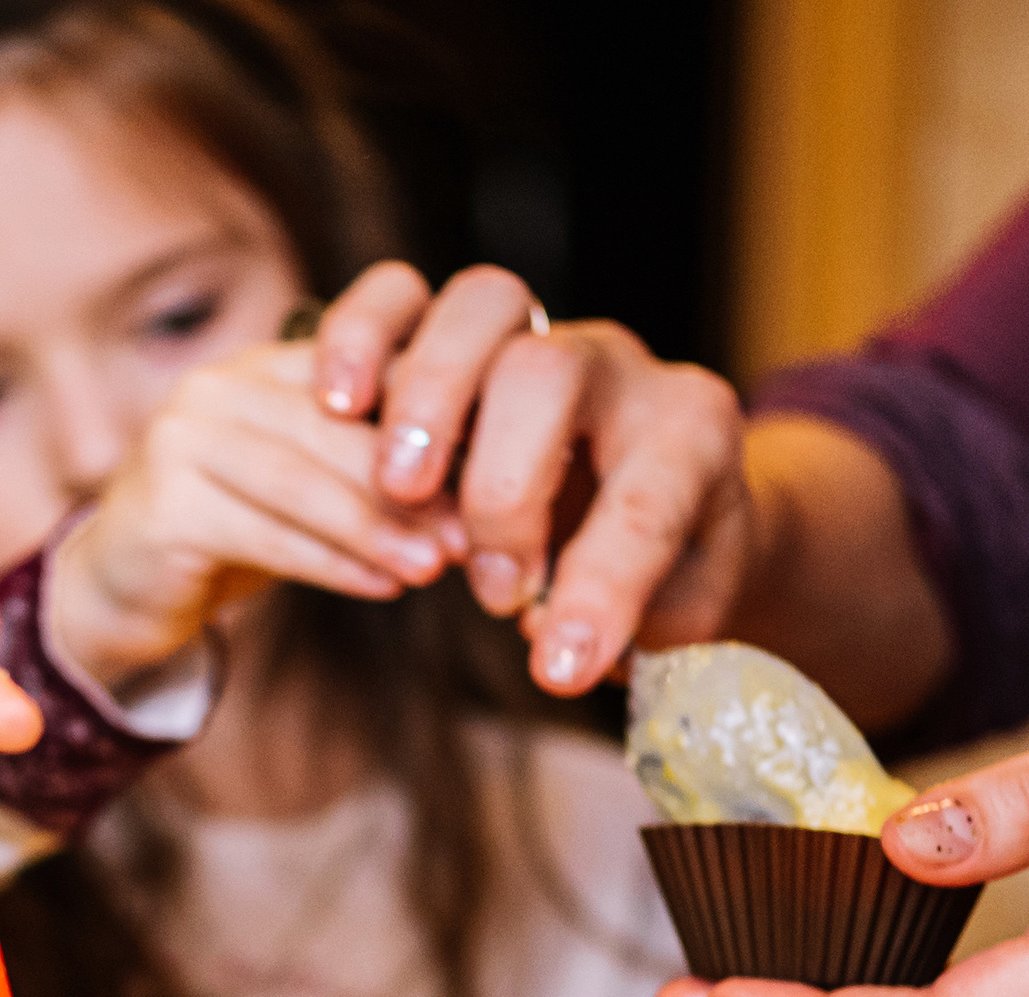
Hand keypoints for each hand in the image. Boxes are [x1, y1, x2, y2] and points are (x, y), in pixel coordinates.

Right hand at [46, 340, 460, 691]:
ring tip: (437, 567)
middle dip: (413, 481)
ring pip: (300, 478)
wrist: (126, 587)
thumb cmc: (238, 532)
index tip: (496, 453)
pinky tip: (381, 586)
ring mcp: (180, 435)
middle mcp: (220, 382)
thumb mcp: (316, 485)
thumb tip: (492, 486)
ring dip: (377, 527)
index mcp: (270, 364)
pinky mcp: (159, 502)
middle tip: (479, 532)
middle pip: (334, 423)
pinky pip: (262, 532)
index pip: (362, 347)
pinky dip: (330, 562)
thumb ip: (379, 467)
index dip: (434, 394)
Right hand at [313, 262, 748, 694]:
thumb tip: (556, 641)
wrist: (651, 488)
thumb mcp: (683, 609)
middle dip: (504, 489)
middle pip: (548, 375)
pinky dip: (360, 340)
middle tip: (490, 590)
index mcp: (691, 430)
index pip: (649, 500)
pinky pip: (400, 295)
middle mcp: (615, 363)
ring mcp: (533, 331)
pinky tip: (338, 406)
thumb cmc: (665, 560)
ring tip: (399, 487)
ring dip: (425, 399)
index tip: (559, 669)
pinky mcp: (457, 333)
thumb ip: (637, 626)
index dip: (599, 590)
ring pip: (481, 308)